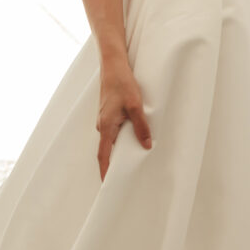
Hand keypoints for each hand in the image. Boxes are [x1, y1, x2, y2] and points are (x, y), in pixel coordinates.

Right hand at [96, 59, 152, 180]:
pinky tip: (133, 137)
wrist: (113, 65)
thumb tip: (147, 145)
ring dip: (120, 148)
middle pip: (107, 149)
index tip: (106, 185)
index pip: (103, 155)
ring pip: (112, 139)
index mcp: (106, 126)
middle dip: (114, 163)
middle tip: (125, 176)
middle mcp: (102, 125)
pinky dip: (122, 137)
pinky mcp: (109, 112)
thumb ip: (141, 126)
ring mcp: (105, 118)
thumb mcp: (135, 105)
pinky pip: (114, 130)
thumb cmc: (122, 83)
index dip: (105, 171)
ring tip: (133, 158)